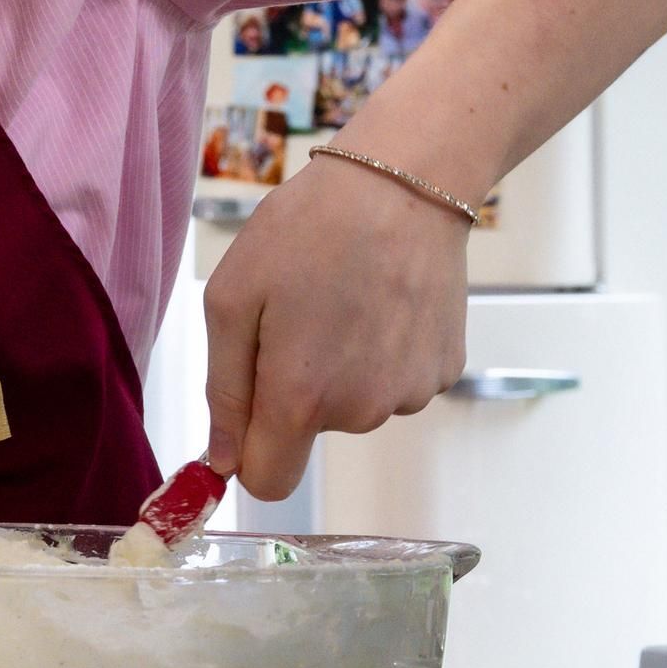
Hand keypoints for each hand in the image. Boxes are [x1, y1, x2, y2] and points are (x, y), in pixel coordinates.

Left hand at [202, 151, 468, 499]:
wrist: (405, 185)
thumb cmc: (305, 233)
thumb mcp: (232, 301)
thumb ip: (225, 392)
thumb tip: (220, 463)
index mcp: (302, 399)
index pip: (268, 482)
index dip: (245, 457)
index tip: (240, 420)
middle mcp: (363, 411)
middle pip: (307, 432)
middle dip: (290, 390)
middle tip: (294, 315)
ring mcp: (412, 393)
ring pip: (352, 405)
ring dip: (338, 367)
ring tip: (340, 299)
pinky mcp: (445, 371)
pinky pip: (392, 382)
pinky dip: (379, 353)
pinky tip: (380, 301)